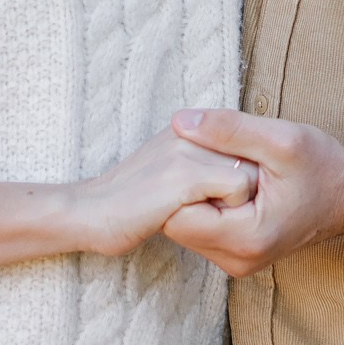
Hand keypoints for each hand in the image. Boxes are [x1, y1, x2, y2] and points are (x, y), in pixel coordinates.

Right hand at [66, 127, 257, 257]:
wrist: (90, 212)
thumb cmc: (131, 202)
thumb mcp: (168, 170)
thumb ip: (198, 160)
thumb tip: (237, 169)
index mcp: (187, 127)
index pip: (242, 143)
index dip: (243, 173)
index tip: (220, 195)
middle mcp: (190, 130)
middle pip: (252, 156)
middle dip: (246, 185)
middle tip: (213, 207)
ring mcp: (187, 150)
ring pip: (251, 172)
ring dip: (239, 200)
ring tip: (204, 212)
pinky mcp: (185, 176)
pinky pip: (238, 188)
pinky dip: (232, 208)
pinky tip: (201, 217)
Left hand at [160, 110, 343, 278]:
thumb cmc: (324, 167)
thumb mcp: (281, 139)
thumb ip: (228, 130)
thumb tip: (179, 121)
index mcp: (247, 238)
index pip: (175, 216)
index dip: (178, 181)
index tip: (196, 153)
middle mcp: (238, 260)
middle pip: (176, 223)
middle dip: (183, 188)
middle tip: (207, 156)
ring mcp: (237, 262)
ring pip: (186, 228)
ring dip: (193, 196)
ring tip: (218, 167)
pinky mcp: (237, 255)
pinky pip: (201, 230)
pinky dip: (206, 204)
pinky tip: (223, 181)